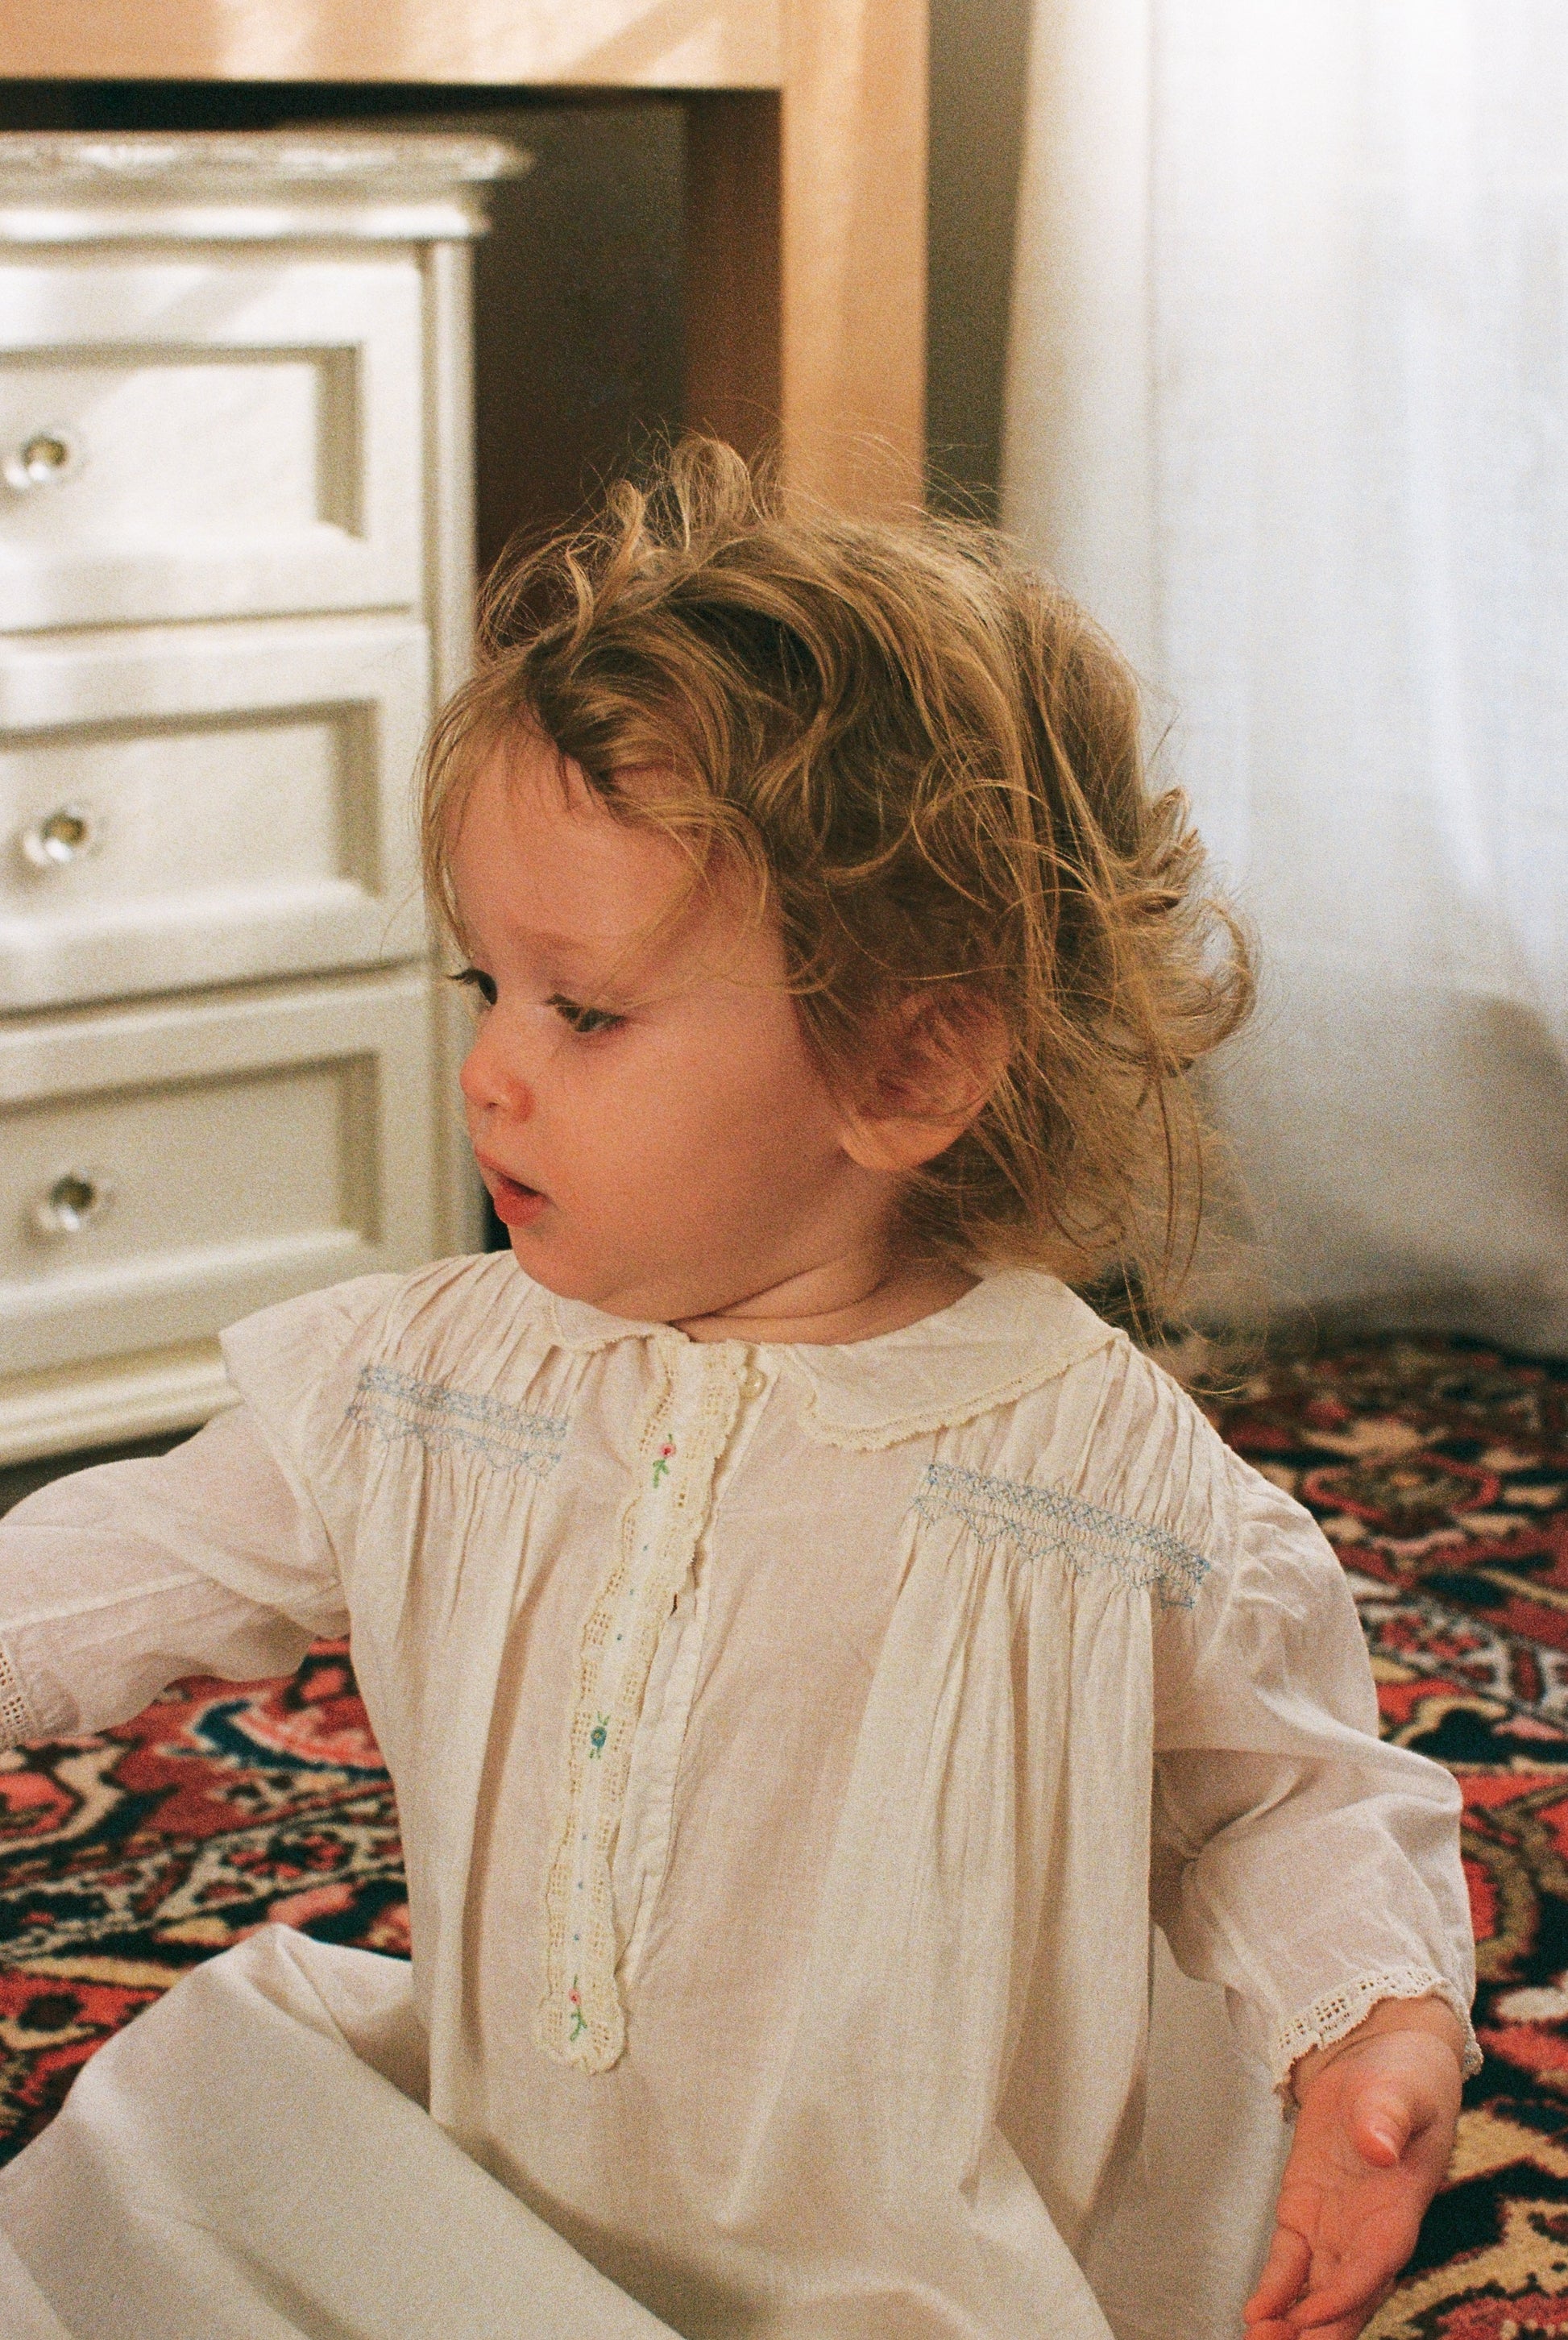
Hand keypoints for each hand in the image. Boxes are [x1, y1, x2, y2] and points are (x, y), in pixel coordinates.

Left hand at [1243, 2001, 1464, 2338]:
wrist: (1381, 2060)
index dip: (1346, 2295)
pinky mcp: (1306, 2211)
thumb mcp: (1402, 2088)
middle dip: (1319, 2329)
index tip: (1314, 2315)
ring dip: (1292, 2322)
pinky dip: (1274, 2288)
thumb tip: (1378, 2145)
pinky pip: (1289, 2261)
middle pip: (1347, 2297)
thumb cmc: (1405, 2078)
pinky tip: (1256, 2313)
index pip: (1374, 2265)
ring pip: (1316, 2291)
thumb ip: (1389, 2117)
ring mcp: (1337, 2226)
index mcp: (1400, 2207)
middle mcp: (1369, 2230)